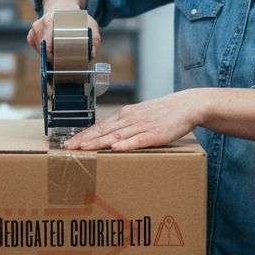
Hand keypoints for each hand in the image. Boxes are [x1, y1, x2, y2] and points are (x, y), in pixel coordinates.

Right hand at [26, 0, 98, 57]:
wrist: (62, 7)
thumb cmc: (75, 17)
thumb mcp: (89, 23)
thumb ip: (94, 38)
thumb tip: (91, 55)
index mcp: (50, 20)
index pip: (49, 46)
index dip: (58, 57)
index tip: (66, 62)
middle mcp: (39, 25)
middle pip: (44, 51)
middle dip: (54, 59)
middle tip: (65, 63)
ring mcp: (34, 30)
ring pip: (41, 52)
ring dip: (50, 57)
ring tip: (61, 54)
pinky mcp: (31, 35)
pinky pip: (37, 50)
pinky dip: (44, 53)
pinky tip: (53, 49)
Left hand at [64, 90, 209, 150]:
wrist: (186, 106)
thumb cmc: (163, 113)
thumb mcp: (141, 116)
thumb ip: (126, 126)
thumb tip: (110, 138)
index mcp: (125, 115)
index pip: (100, 126)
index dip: (84, 135)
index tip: (69, 142)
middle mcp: (130, 119)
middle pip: (103, 131)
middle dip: (84, 139)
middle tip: (68, 147)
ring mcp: (142, 126)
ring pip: (116, 135)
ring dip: (99, 142)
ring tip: (84, 148)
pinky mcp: (155, 134)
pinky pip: (138, 140)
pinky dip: (126, 144)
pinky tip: (115, 148)